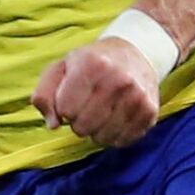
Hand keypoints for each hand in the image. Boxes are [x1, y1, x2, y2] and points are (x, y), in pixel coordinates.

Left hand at [32, 37, 162, 147]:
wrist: (137, 53)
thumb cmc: (92, 63)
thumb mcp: (62, 68)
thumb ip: (44, 95)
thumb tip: (53, 125)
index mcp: (92, 65)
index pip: (66, 110)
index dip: (64, 109)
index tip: (72, 98)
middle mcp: (118, 80)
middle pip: (83, 127)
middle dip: (79, 122)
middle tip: (86, 108)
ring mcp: (137, 96)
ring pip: (102, 138)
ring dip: (96, 131)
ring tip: (100, 113)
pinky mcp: (150, 111)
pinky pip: (122, 141)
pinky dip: (114, 136)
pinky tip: (115, 119)